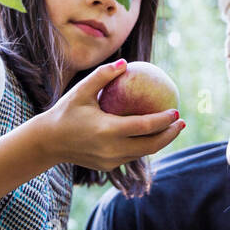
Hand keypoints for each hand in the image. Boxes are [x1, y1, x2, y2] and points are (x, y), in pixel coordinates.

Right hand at [36, 59, 185, 172]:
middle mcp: (111, 149)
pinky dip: (144, 146)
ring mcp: (110, 161)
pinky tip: (151, 135)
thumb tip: (126, 62)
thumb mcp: (80, 91)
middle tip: (181, 122)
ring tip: (171, 128)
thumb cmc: (65, 112)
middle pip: (151, 145)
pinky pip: (132, 156)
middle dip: (170, 135)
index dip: (163, 120)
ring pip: (143, 153)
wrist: (47, 142)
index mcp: (107, 130)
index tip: (176, 111)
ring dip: (159, 142)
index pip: (145, 126)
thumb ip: (103, 76)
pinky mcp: (108, 167)